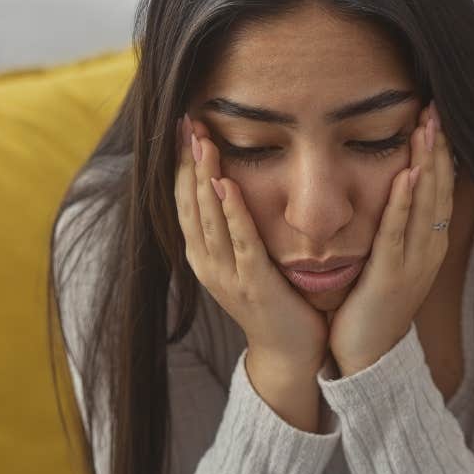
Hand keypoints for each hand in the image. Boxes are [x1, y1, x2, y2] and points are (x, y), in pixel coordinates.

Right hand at [177, 116, 329, 374]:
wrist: (291, 352)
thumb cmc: (276, 300)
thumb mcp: (247, 258)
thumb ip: (237, 227)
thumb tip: (233, 183)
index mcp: (204, 255)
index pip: (185, 200)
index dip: (182, 164)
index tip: (183, 127)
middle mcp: (207, 263)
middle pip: (189, 203)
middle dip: (187, 161)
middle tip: (187, 122)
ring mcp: (227, 275)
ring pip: (209, 217)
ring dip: (204, 177)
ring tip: (202, 142)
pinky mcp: (254, 283)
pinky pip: (241, 241)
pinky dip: (232, 212)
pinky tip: (227, 185)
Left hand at [327, 101, 451, 376]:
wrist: (368, 357)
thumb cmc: (374, 306)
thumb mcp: (391, 260)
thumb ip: (395, 227)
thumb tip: (393, 190)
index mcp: (428, 243)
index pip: (439, 188)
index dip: (440, 151)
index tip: (436, 117)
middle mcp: (428, 249)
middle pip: (438, 189)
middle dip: (438, 148)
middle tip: (437, 109)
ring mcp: (413, 263)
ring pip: (425, 205)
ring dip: (427, 164)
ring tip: (427, 129)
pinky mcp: (391, 275)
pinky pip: (398, 232)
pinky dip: (405, 202)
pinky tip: (408, 175)